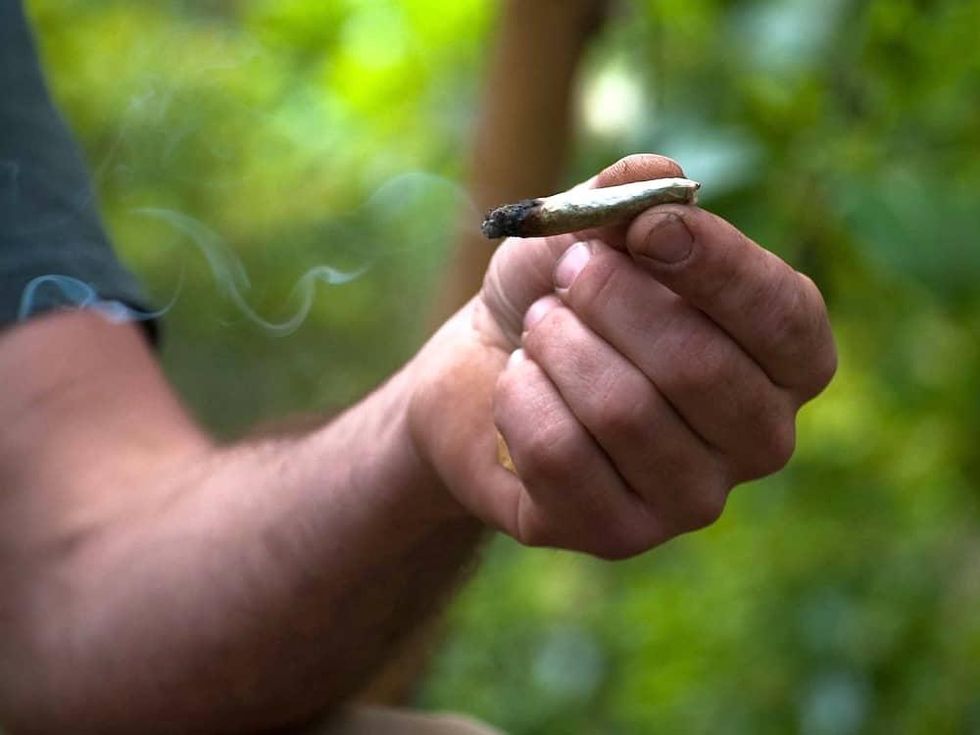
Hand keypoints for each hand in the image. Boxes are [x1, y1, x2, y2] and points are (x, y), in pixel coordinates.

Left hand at [409, 155, 835, 557]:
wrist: (485, 371)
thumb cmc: (560, 297)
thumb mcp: (588, 230)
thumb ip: (630, 195)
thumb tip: (660, 184)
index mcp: (782, 359)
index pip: (786, 319)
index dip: (715, 266)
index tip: (643, 228)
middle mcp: (759, 438)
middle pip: (700, 368)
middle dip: (611, 302)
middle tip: (568, 275)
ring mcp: (693, 499)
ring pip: (623, 413)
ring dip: (558, 348)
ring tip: (539, 330)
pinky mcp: (619, 535)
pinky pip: (559, 456)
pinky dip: (519, 399)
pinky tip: (519, 386)